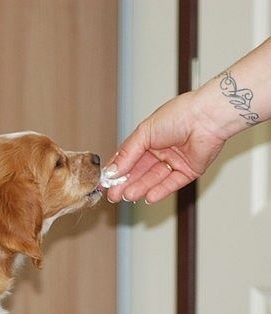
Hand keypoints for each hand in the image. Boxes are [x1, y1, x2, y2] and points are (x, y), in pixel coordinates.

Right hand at [106, 91, 226, 203]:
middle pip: (140, 171)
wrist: (207, 117)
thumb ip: (127, 153)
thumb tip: (112, 171)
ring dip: (141, 188)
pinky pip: (173, 183)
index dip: (117, 171)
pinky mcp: (189, 170)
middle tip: (114, 196)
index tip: (106, 183)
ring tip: (128, 196)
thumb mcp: (144, 133)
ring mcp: (175, 161)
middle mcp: (161, 151)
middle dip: (127, 184)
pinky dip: (161, 190)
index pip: (128, 158)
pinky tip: (148, 197)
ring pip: (154, 179)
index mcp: (149, 138)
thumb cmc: (178, 115)